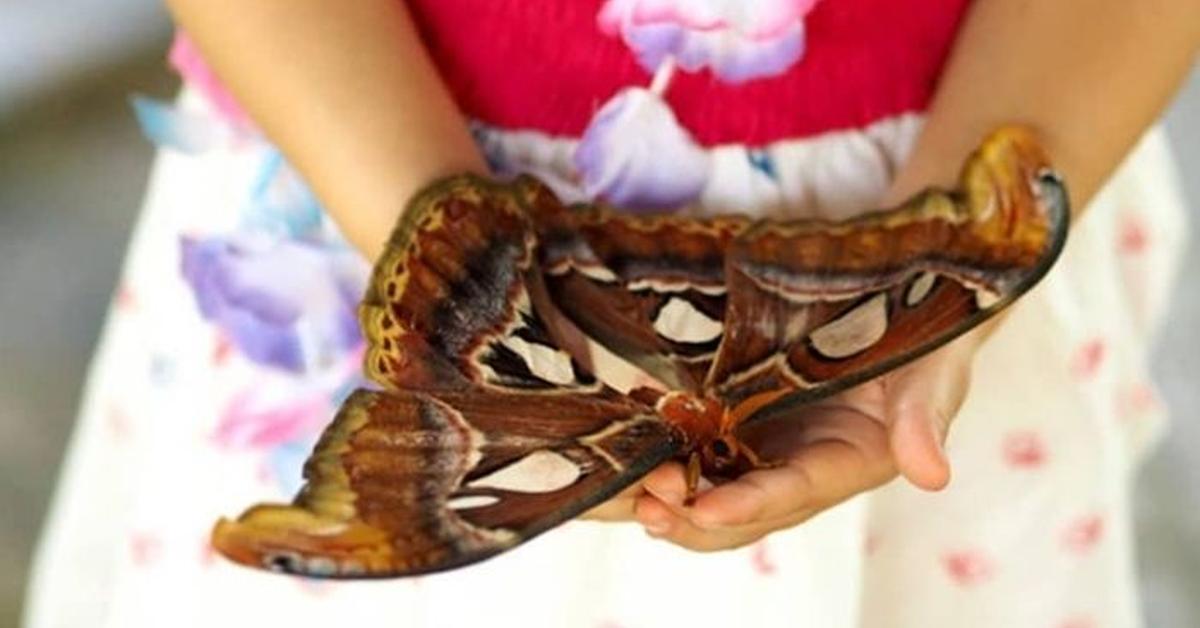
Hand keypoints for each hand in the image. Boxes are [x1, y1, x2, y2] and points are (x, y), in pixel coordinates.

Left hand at [584, 326, 987, 550]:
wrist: (900, 302)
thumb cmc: (925, 343)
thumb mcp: (934, 374)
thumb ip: (926, 419)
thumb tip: (933, 476)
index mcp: (842, 466)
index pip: (789, 495)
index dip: (747, 505)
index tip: (703, 509)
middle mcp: (794, 467)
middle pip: (736, 510)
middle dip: (689, 514)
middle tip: (647, 499)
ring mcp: (760, 443)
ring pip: (704, 485)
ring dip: (664, 493)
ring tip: (623, 484)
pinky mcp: (735, 414)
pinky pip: (690, 441)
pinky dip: (658, 445)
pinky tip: (623, 430)